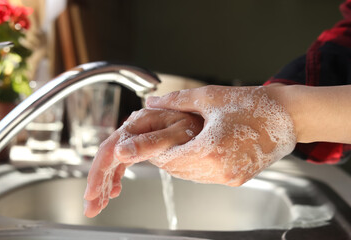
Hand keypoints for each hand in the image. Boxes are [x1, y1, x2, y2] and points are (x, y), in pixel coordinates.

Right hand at [83, 109, 203, 217]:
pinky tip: (114, 190)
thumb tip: (121, 152)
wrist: (206, 124)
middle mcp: (135, 129)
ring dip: (104, 182)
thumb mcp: (177, 136)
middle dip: (97, 182)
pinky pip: (123, 162)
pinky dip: (116, 177)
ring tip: (98, 204)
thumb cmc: (197, 128)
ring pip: (113, 161)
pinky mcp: (141, 145)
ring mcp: (137, 136)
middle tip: (91, 206)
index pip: (111, 148)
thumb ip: (150, 143)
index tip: (93, 192)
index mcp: (140, 123)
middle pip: (108, 156)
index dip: (99, 171)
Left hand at [119, 85, 296, 184]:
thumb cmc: (253, 105)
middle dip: (166, 155)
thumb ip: (176, 101)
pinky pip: (206, 176)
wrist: (288, 116)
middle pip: (178, 170)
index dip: (155, 150)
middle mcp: (219, 170)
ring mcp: (229, 177)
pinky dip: (196, 165)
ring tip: (178, 142)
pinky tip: (197, 148)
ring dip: (180, 161)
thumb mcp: (210, 98)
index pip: (169, 158)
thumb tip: (153, 102)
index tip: (148, 141)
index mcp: (210, 150)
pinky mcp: (237, 179)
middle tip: (160, 140)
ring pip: (191, 175)